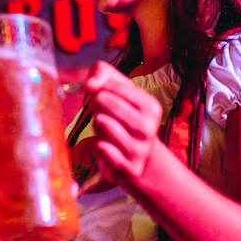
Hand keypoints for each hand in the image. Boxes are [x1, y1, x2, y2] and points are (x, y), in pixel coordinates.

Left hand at [85, 61, 163, 183]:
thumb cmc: (122, 116)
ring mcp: (139, 150)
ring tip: (105, 129)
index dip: (100, 88)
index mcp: (151, 107)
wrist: (138, 159)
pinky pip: (100, 147)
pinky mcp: (127, 168)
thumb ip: (102, 72)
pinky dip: (97, 146)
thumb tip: (90, 84)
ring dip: (97, 125)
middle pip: (106, 102)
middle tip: (100, 111)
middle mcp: (149, 128)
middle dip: (96, 104)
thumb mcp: (117, 90)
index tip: (103, 95)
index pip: (114, 86)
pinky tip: (106, 147)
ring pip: (102, 123)